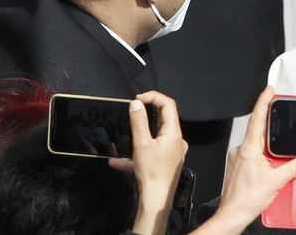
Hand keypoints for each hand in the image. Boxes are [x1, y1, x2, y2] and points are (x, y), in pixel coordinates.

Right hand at [108, 91, 188, 234]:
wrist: (157, 199)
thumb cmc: (152, 174)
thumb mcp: (141, 144)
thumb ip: (139, 122)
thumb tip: (137, 104)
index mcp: (173, 133)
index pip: (168, 105)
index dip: (154, 97)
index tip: (139, 99)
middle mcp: (176, 141)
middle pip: (163, 119)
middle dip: (147, 115)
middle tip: (134, 111)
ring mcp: (172, 152)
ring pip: (155, 137)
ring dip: (139, 137)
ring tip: (126, 139)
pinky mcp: (167, 162)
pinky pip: (151, 152)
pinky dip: (136, 154)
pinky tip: (118, 162)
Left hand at [194, 86, 295, 234]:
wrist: (233, 215)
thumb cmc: (247, 200)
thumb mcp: (277, 181)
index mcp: (249, 149)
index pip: (257, 118)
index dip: (263, 101)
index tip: (269, 90)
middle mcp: (240, 150)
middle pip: (258, 131)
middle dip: (271, 129)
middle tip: (281, 128)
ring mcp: (237, 158)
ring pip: (255, 145)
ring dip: (267, 148)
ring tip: (275, 161)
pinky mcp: (236, 166)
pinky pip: (251, 154)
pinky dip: (262, 156)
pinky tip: (268, 168)